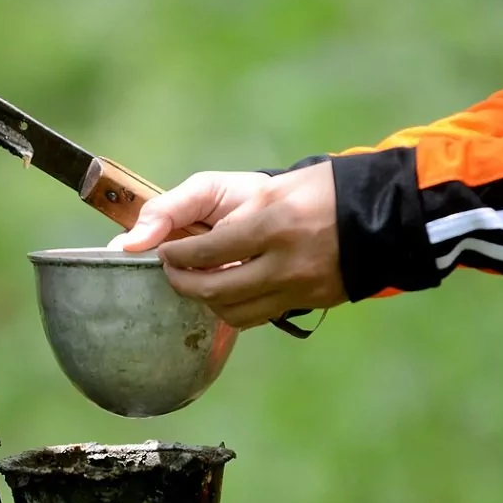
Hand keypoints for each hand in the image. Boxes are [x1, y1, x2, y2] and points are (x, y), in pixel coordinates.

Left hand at [107, 163, 347, 328]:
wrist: (372, 214)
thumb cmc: (304, 190)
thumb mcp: (245, 185)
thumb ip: (181, 206)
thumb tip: (130, 240)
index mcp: (272, 223)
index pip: (204, 252)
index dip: (175, 255)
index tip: (164, 251)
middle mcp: (286, 262)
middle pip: (213, 291)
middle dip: (181, 282)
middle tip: (171, 269)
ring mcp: (298, 288)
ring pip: (231, 312)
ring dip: (204, 299)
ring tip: (197, 278)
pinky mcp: (306, 304)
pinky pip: (255, 317)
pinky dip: (231, 308)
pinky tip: (226, 290)